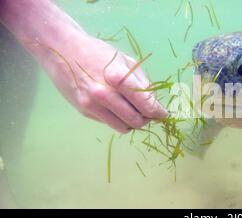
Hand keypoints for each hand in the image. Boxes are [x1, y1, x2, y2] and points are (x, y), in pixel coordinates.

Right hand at [41, 36, 166, 132]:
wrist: (62, 50)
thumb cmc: (98, 53)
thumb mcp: (126, 61)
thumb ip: (142, 83)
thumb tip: (154, 104)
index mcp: (119, 78)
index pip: (146, 104)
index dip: (158, 112)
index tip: (164, 114)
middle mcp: (104, 94)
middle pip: (136, 120)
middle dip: (147, 119)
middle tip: (150, 113)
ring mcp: (92, 105)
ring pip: (123, 127)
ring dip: (132, 122)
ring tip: (134, 111)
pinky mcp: (84, 111)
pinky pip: (109, 123)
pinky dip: (118, 119)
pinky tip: (116, 107)